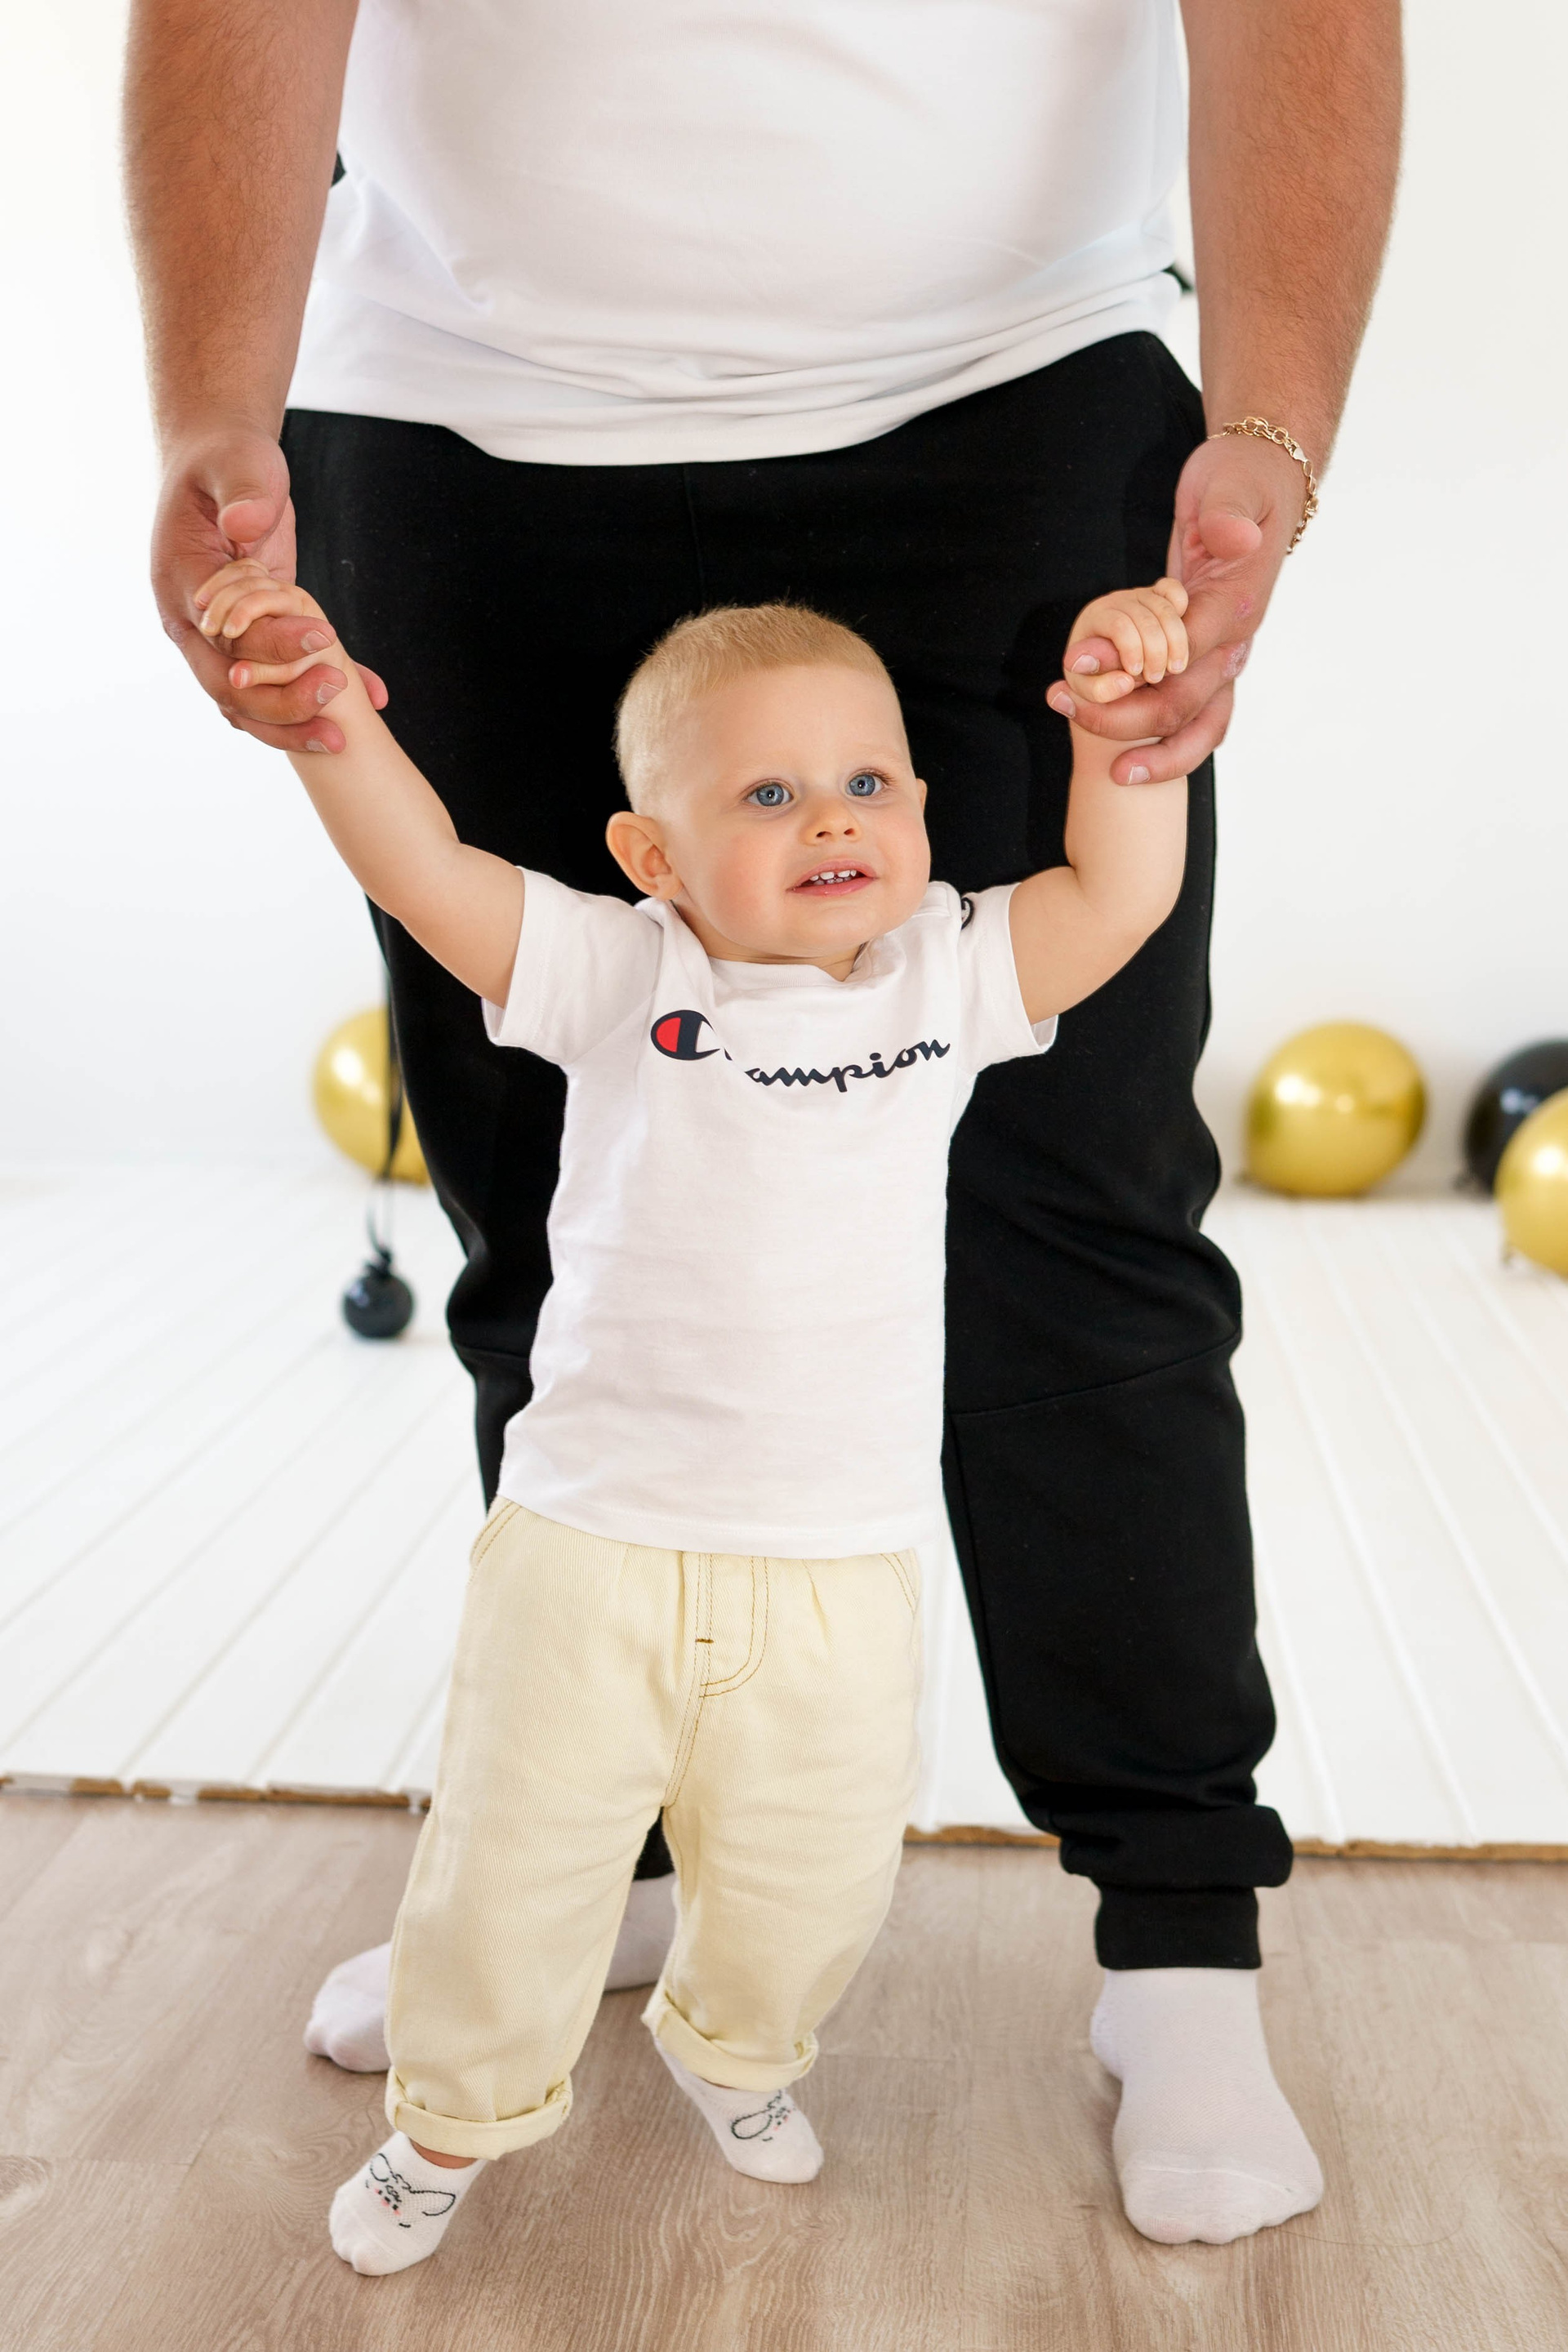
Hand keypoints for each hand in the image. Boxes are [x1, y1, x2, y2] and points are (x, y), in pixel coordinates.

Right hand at [151, 425, 386, 752]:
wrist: (225, 465)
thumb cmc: (228, 459)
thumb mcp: (237, 463)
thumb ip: (242, 491)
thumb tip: (246, 522)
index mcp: (182, 582)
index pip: (222, 634)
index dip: (268, 644)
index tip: (321, 637)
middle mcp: (194, 622)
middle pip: (226, 688)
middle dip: (279, 706)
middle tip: (334, 702)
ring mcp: (220, 638)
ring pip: (245, 703)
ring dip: (290, 722)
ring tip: (341, 736)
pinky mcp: (252, 640)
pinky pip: (273, 683)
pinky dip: (308, 702)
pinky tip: (358, 702)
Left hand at [1047, 430, 1307, 783]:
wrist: (1261, 484)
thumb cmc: (1241, 481)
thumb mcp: (1231, 484)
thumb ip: (1228, 514)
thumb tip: (1230, 538)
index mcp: (1237, 605)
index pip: (1183, 652)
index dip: (1128, 665)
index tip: (1077, 663)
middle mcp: (1235, 642)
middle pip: (1183, 704)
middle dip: (1121, 716)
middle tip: (1060, 702)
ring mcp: (1226, 657)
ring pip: (1199, 728)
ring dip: (1153, 752)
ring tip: (1110, 771)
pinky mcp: (1209, 661)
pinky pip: (1195, 721)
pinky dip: (1166, 745)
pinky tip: (1129, 759)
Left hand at [1060, 578, 1189, 704]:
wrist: (1107, 655)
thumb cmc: (1097, 672)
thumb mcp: (1090, 686)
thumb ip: (1098, 689)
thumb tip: (1125, 682)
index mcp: (1095, 618)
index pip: (1119, 625)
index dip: (1131, 649)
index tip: (1135, 672)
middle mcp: (1116, 602)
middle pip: (1145, 619)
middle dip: (1156, 652)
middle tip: (1155, 677)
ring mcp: (1138, 596)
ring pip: (1164, 609)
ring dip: (1176, 641)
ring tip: (1175, 669)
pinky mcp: (1156, 594)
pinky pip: (1172, 589)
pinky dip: (1180, 604)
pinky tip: (1182, 633)